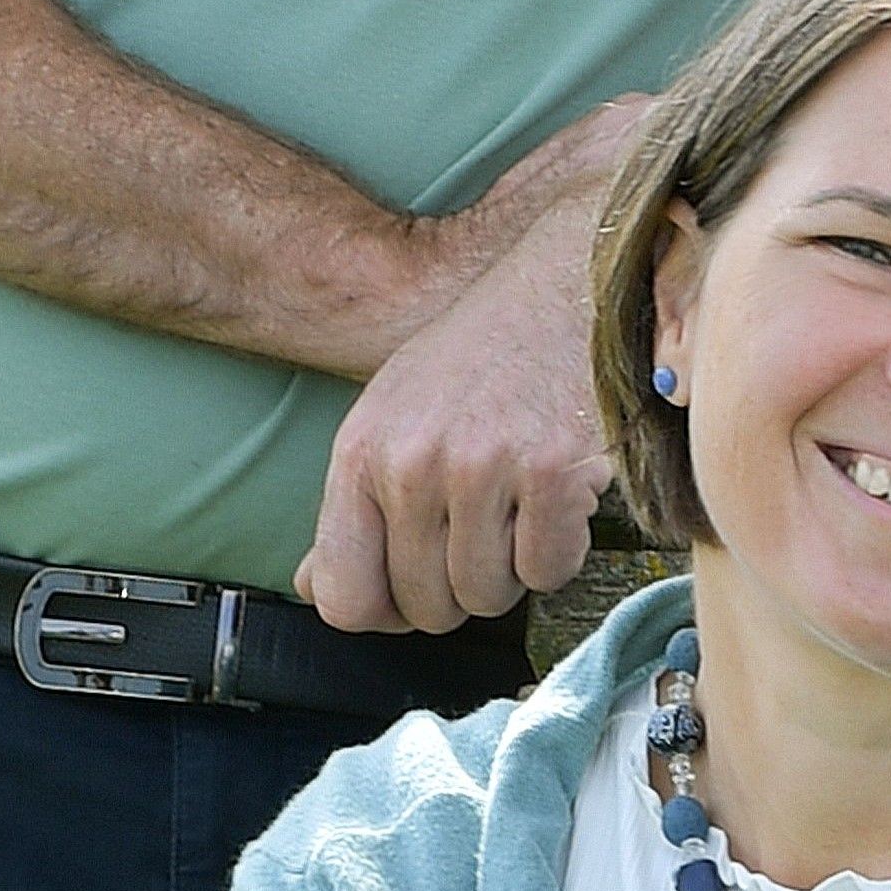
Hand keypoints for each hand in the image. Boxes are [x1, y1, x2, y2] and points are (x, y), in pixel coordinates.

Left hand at [305, 98, 647, 632]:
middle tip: (484, 532)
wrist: (572, 280)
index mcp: (362, 451)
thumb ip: (355, 506)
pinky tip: (560, 497)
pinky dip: (561, 549)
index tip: (412, 588)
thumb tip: (318, 590)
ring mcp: (483, 468)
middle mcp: (413, 463)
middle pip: (424, 606)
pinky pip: (549, 570)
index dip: (383, 610)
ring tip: (521, 508)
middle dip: (459, 587)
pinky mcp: (553, 472)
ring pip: (488, 596)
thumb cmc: (487, 354)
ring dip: (512, 570)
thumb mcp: (397, 416)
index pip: (343, 595)